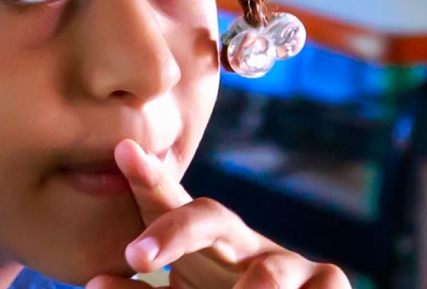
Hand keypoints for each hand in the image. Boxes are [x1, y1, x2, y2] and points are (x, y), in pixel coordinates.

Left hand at [85, 140, 350, 288]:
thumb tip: (98, 281)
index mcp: (200, 242)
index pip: (168, 204)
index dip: (148, 177)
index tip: (124, 150)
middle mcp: (241, 242)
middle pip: (209, 218)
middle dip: (173, 232)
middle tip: (135, 257)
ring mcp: (287, 262)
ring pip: (269, 272)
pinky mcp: (328, 281)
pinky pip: (323, 285)